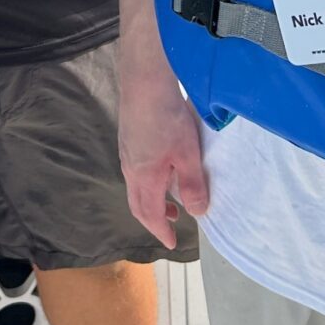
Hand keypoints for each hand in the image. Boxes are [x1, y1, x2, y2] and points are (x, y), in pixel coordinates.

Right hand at [118, 18, 208, 249]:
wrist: (144, 81)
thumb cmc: (166, 117)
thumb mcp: (187, 154)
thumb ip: (192, 184)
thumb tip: (197, 212)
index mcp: (144, 177)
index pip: (150, 214)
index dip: (162, 231)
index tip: (172, 243)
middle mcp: (130, 168)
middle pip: (138, 204)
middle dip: (154, 219)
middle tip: (172, 226)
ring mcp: (127, 153)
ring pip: (136, 187)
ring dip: (152, 200)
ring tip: (172, 201)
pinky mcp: (129, 138)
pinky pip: (136, 172)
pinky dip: (149, 183)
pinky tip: (164, 170)